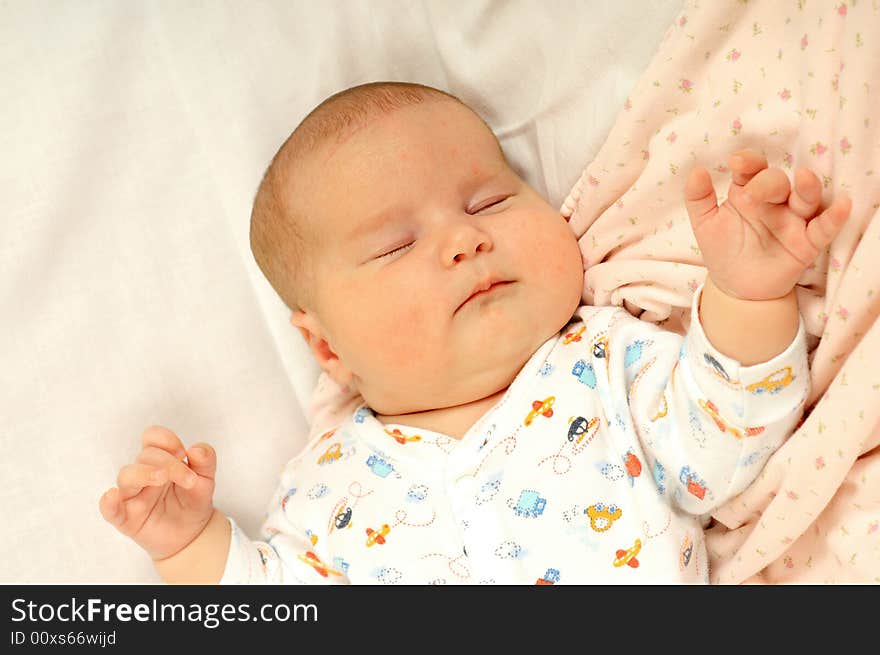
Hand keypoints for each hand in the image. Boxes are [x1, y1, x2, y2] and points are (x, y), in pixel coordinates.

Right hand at [99, 425, 215, 560]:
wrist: (193, 534)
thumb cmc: (193, 500)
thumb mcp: (206, 479)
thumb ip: (206, 460)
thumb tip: (196, 449)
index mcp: (160, 459)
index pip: (152, 437)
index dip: (166, 439)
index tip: (183, 453)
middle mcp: (143, 474)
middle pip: (145, 456)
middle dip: (169, 464)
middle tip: (190, 480)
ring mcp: (132, 495)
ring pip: (126, 476)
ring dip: (144, 473)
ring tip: (162, 478)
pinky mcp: (126, 518)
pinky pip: (110, 510)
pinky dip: (108, 503)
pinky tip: (112, 496)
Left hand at [684, 149, 851, 299]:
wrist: (736, 288)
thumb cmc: (723, 250)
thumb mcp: (705, 224)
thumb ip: (698, 198)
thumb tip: (696, 171)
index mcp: (748, 191)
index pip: (752, 168)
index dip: (747, 161)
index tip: (736, 162)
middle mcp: (774, 201)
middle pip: (777, 181)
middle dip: (766, 184)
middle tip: (749, 199)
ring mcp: (792, 220)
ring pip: (805, 197)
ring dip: (807, 187)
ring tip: (804, 177)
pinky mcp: (807, 242)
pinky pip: (824, 227)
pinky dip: (834, 217)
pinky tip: (842, 205)